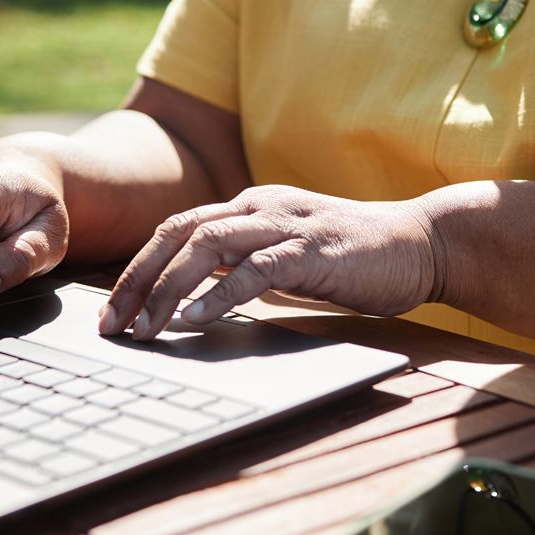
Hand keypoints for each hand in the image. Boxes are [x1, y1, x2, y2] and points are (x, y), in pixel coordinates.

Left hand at [97, 185, 436, 339]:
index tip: (114, 312)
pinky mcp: (314, 250)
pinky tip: (196, 320)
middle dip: (138, 280)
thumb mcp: (287, 256)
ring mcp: (287, 225)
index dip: (139, 269)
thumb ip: (246, 265)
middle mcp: (261, 206)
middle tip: (112, 326)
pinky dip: (221, 294)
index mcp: (251, 206)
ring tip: (147, 328)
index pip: (177, 229)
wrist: (422, 242)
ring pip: (208, 245)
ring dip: (169, 289)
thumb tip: (195, 298)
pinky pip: (257, 269)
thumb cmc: (354, 258)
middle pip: (179, 233)